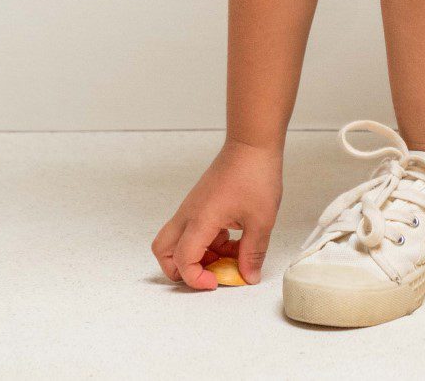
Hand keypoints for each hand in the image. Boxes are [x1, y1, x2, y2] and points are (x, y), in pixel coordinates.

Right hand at [151, 139, 282, 289]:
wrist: (253, 143)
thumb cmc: (255, 174)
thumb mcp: (261, 220)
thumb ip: (253, 252)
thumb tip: (249, 275)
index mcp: (200, 220)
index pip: (182, 261)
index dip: (196, 279)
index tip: (217, 282)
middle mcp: (189, 214)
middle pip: (163, 250)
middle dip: (180, 270)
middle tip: (208, 274)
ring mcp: (193, 207)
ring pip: (178, 240)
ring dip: (198, 255)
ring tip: (229, 255)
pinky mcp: (202, 202)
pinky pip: (193, 229)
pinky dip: (207, 241)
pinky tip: (233, 239)